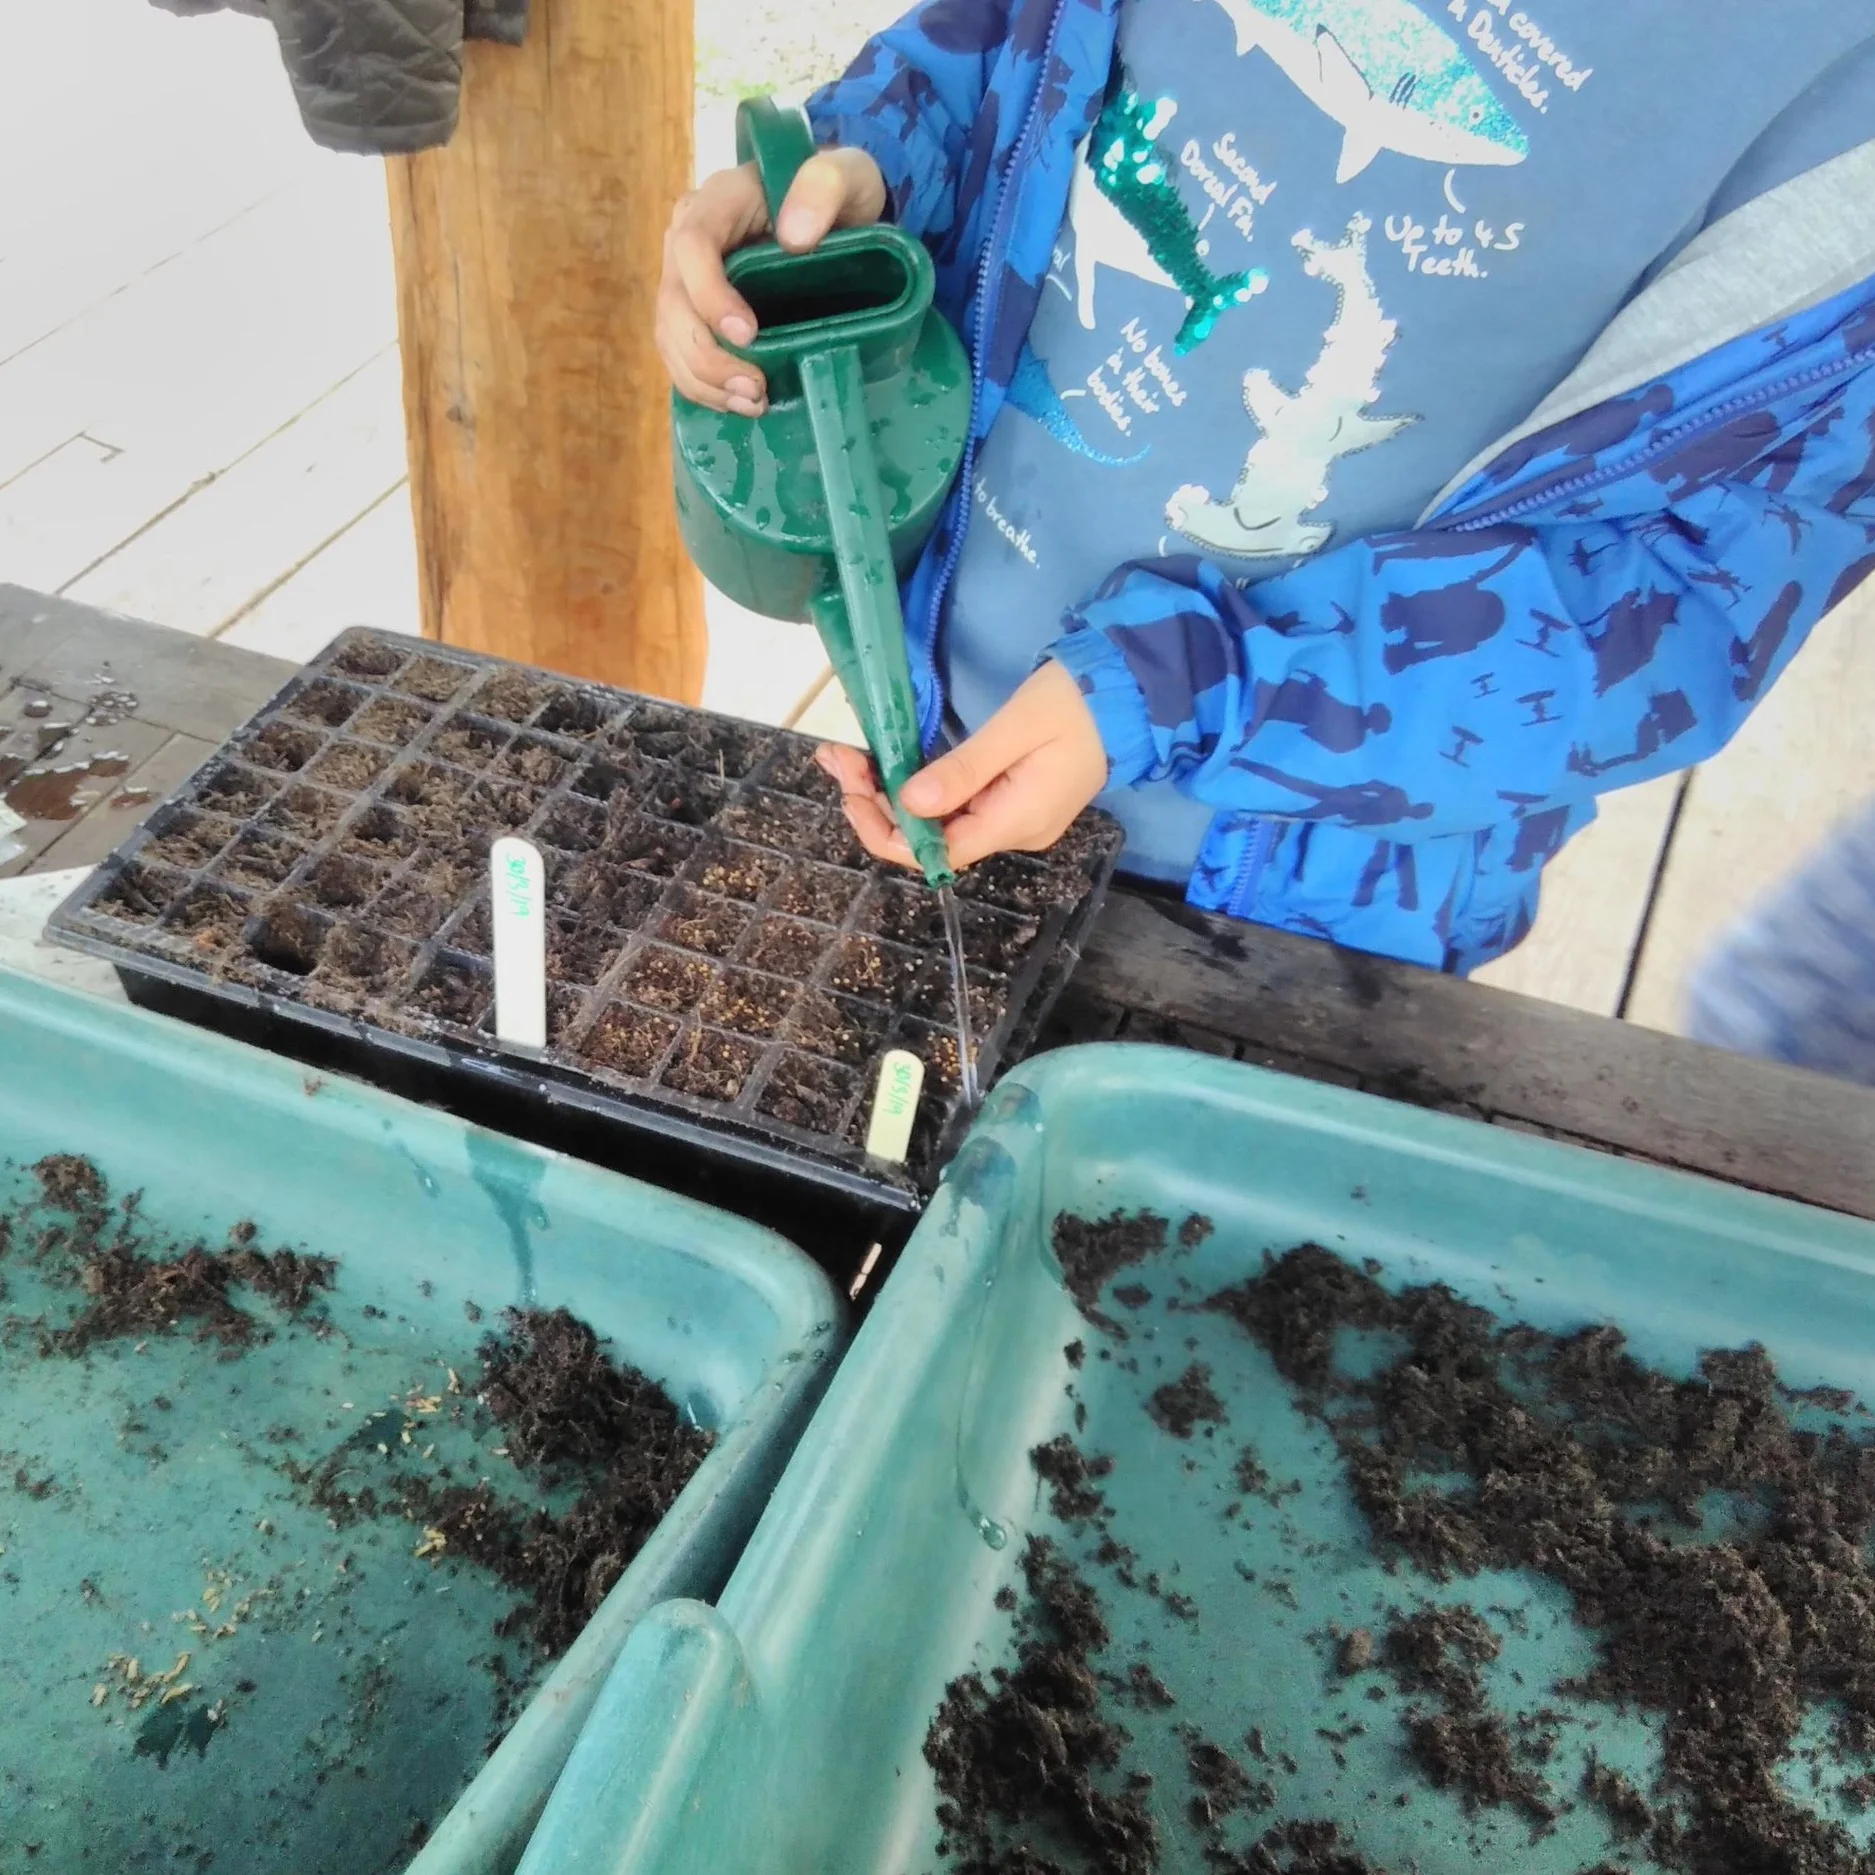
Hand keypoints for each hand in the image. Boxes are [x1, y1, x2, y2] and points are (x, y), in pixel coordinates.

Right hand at [657, 148, 887, 416]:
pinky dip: (706, 387)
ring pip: (671, 336)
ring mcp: (687, 279)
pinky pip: (682, 356)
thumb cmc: (841, 193)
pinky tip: (741, 404)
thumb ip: (825, 186)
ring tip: (753, 404)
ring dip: (705, 380)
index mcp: (718, 201)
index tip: (747, 335)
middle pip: (674, 303)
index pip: (692, 245)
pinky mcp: (697, 314)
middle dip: (708, 355)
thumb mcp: (848, 176)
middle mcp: (688, 239)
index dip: (710, 294)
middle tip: (755, 389)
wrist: (839, 217)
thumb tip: (794, 237)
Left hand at [817, 662, 1107, 872]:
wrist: (1130, 693)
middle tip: (840, 757)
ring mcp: (1014, 820)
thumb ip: (964, 769)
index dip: (886, 829)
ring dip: (891, 795)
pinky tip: (888, 765)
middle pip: (930, 840)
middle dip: (878, 804)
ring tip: (851, 756)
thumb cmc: (1077, 702)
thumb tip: (910, 802)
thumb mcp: (1016, 727)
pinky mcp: (1012, 802)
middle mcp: (1013, 833)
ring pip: (938, 823)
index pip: (936, 852)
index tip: (852, 789)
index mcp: (1017, 821)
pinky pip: (955, 808)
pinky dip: (917, 789)